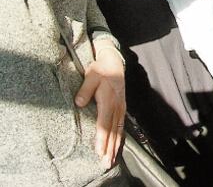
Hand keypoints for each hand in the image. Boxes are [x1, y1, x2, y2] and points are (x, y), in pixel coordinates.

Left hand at [75, 46, 125, 168]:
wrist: (114, 62)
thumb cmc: (100, 70)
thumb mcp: (91, 76)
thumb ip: (85, 90)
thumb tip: (78, 103)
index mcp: (108, 99)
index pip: (104, 122)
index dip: (102, 137)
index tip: (99, 150)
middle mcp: (117, 106)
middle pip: (113, 130)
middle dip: (109, 147)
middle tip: (105, 162)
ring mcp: (121, 107)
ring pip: (119, 130)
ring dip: (115, 146)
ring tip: (111, 160)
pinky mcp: (122, 108)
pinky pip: (121, 126)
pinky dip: (119, 139)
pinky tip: (117, 148)